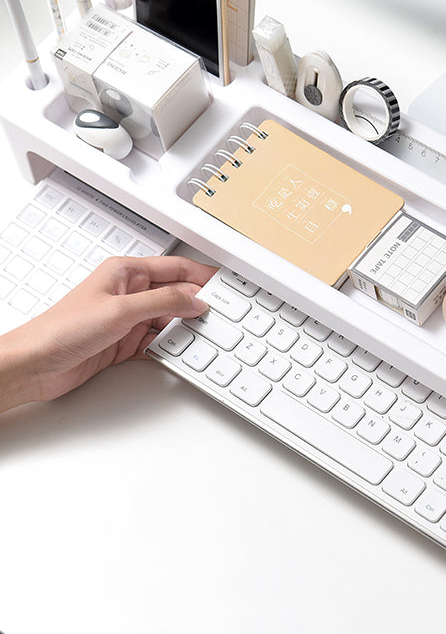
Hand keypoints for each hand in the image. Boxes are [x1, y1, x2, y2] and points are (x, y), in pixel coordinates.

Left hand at [0, 255, 216, 411]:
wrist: (34, 365)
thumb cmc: (60, 329)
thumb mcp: (121, 311)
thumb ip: (163, 303)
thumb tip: (194, 299)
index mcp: (125, 272)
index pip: (175, 268)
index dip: (202, 275)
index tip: (224, 285)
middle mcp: (128, 293)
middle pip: (175, 295)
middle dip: (197, 304)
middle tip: (220, 314)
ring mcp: (127, 319)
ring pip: (169, 320)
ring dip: (184, 328)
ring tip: (203, 334)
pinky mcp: (124, 343)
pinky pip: (158, 341)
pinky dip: (170, 347)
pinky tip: (180, 351)